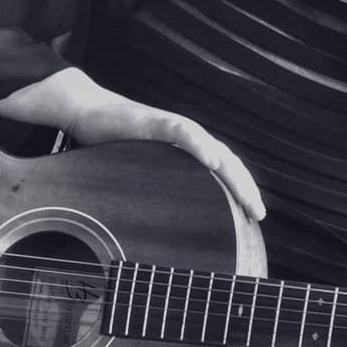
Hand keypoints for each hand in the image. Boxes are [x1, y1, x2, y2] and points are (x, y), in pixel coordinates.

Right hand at [0, 67, 264, 221]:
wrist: (88, 114)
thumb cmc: (113, 147)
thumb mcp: (140, 178)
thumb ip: (157, 195)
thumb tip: (161, 232)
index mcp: (186, 156)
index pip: (224, 173)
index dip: (241, 193)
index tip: (254, 219)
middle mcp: (188, 141)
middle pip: (228, 163)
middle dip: (245, 189)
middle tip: (258, 215)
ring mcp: (174, 129)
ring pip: (213, 149)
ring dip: (233, 173)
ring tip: (246, 195)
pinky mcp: (156, 122)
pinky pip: (183, 133)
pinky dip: (200, 146)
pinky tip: (212, 161)